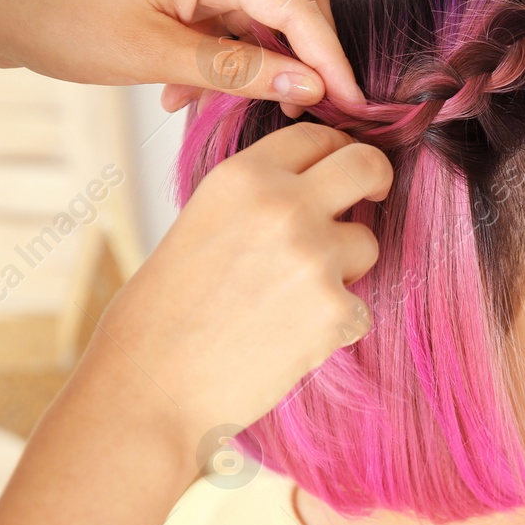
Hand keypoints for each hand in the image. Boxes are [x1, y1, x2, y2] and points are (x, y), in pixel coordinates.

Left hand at [0, 0, 362, 112]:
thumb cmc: (67, 24)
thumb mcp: (157, 59)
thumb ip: (237, 72)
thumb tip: (310, 86)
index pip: (297, 5)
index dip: (331, 57)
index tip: (353, 105)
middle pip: (291, 0)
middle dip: (308, 56)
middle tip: (320, 111)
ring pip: (257, 16)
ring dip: (256, 65)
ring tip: (230, 111)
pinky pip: (223, 22)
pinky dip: (221, 61)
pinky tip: (182, 99)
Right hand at [79, 123, 390, 438]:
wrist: (150, 387)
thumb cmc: (163, 314)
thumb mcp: (201, 222)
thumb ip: (256, 198)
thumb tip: (314, 185)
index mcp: (243, 176)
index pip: (317, 136)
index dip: (336, 151)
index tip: (343, 168)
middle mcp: (283, 205)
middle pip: (365, 166)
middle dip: (374, 181)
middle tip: (372, 199)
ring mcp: (313, 256)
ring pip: (366, 243)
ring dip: (344, 269)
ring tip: (289, 301)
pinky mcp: (334, 310)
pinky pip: (360, 307)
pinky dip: (334, 327)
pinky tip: (287, 341)